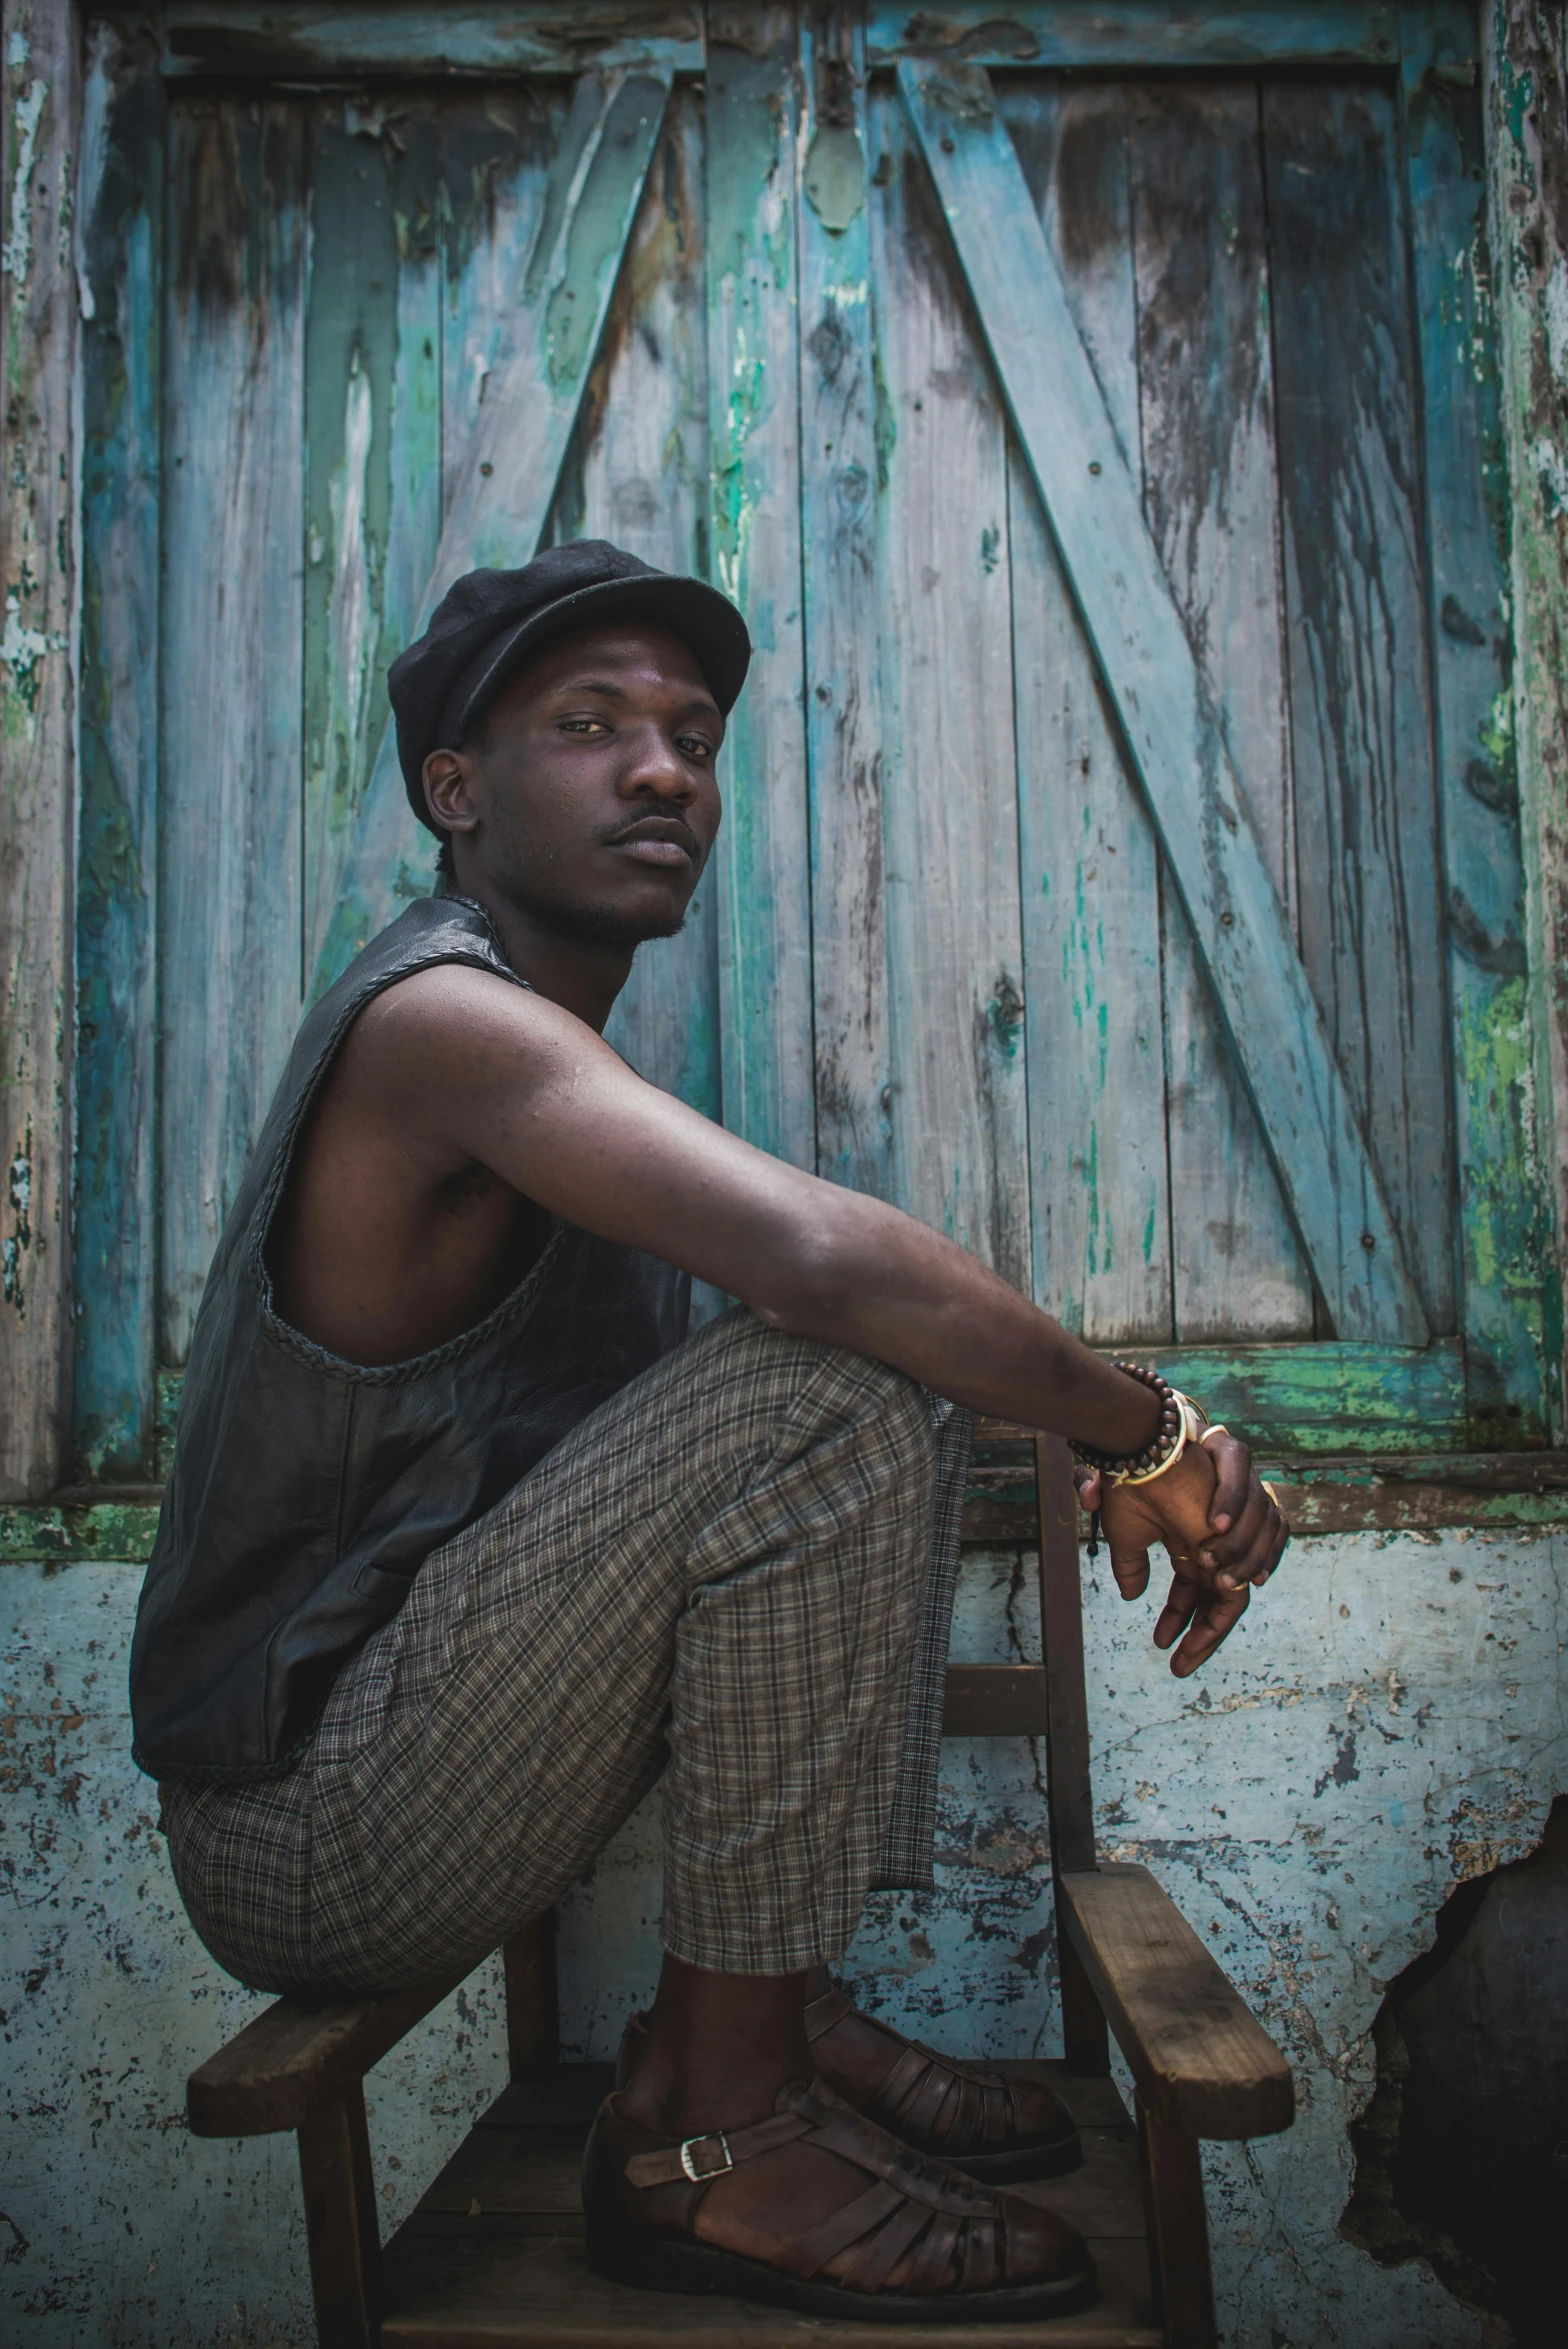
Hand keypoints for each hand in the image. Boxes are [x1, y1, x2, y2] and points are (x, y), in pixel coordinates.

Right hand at [1073, 1427, 1287, 1676]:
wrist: (1146, 1459)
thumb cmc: (1133, 1486)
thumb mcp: (1126, 1535)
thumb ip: (1131, 1566)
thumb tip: (1131, 1595)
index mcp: (1186, 1539)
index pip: (1189, 1587)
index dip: (1177, 1615)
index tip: (1162, 1642)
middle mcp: (1208, 1545)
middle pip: (1209, 1599)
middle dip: (1195, 1633)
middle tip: (1177, 1664)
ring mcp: (1220, 1548)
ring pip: (1225, 1604)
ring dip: (1206, 1636)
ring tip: (1182, 1659)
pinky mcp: (1230, 1551)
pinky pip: (1234, 1598)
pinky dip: (1217, 1620)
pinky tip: (1189, 1634)